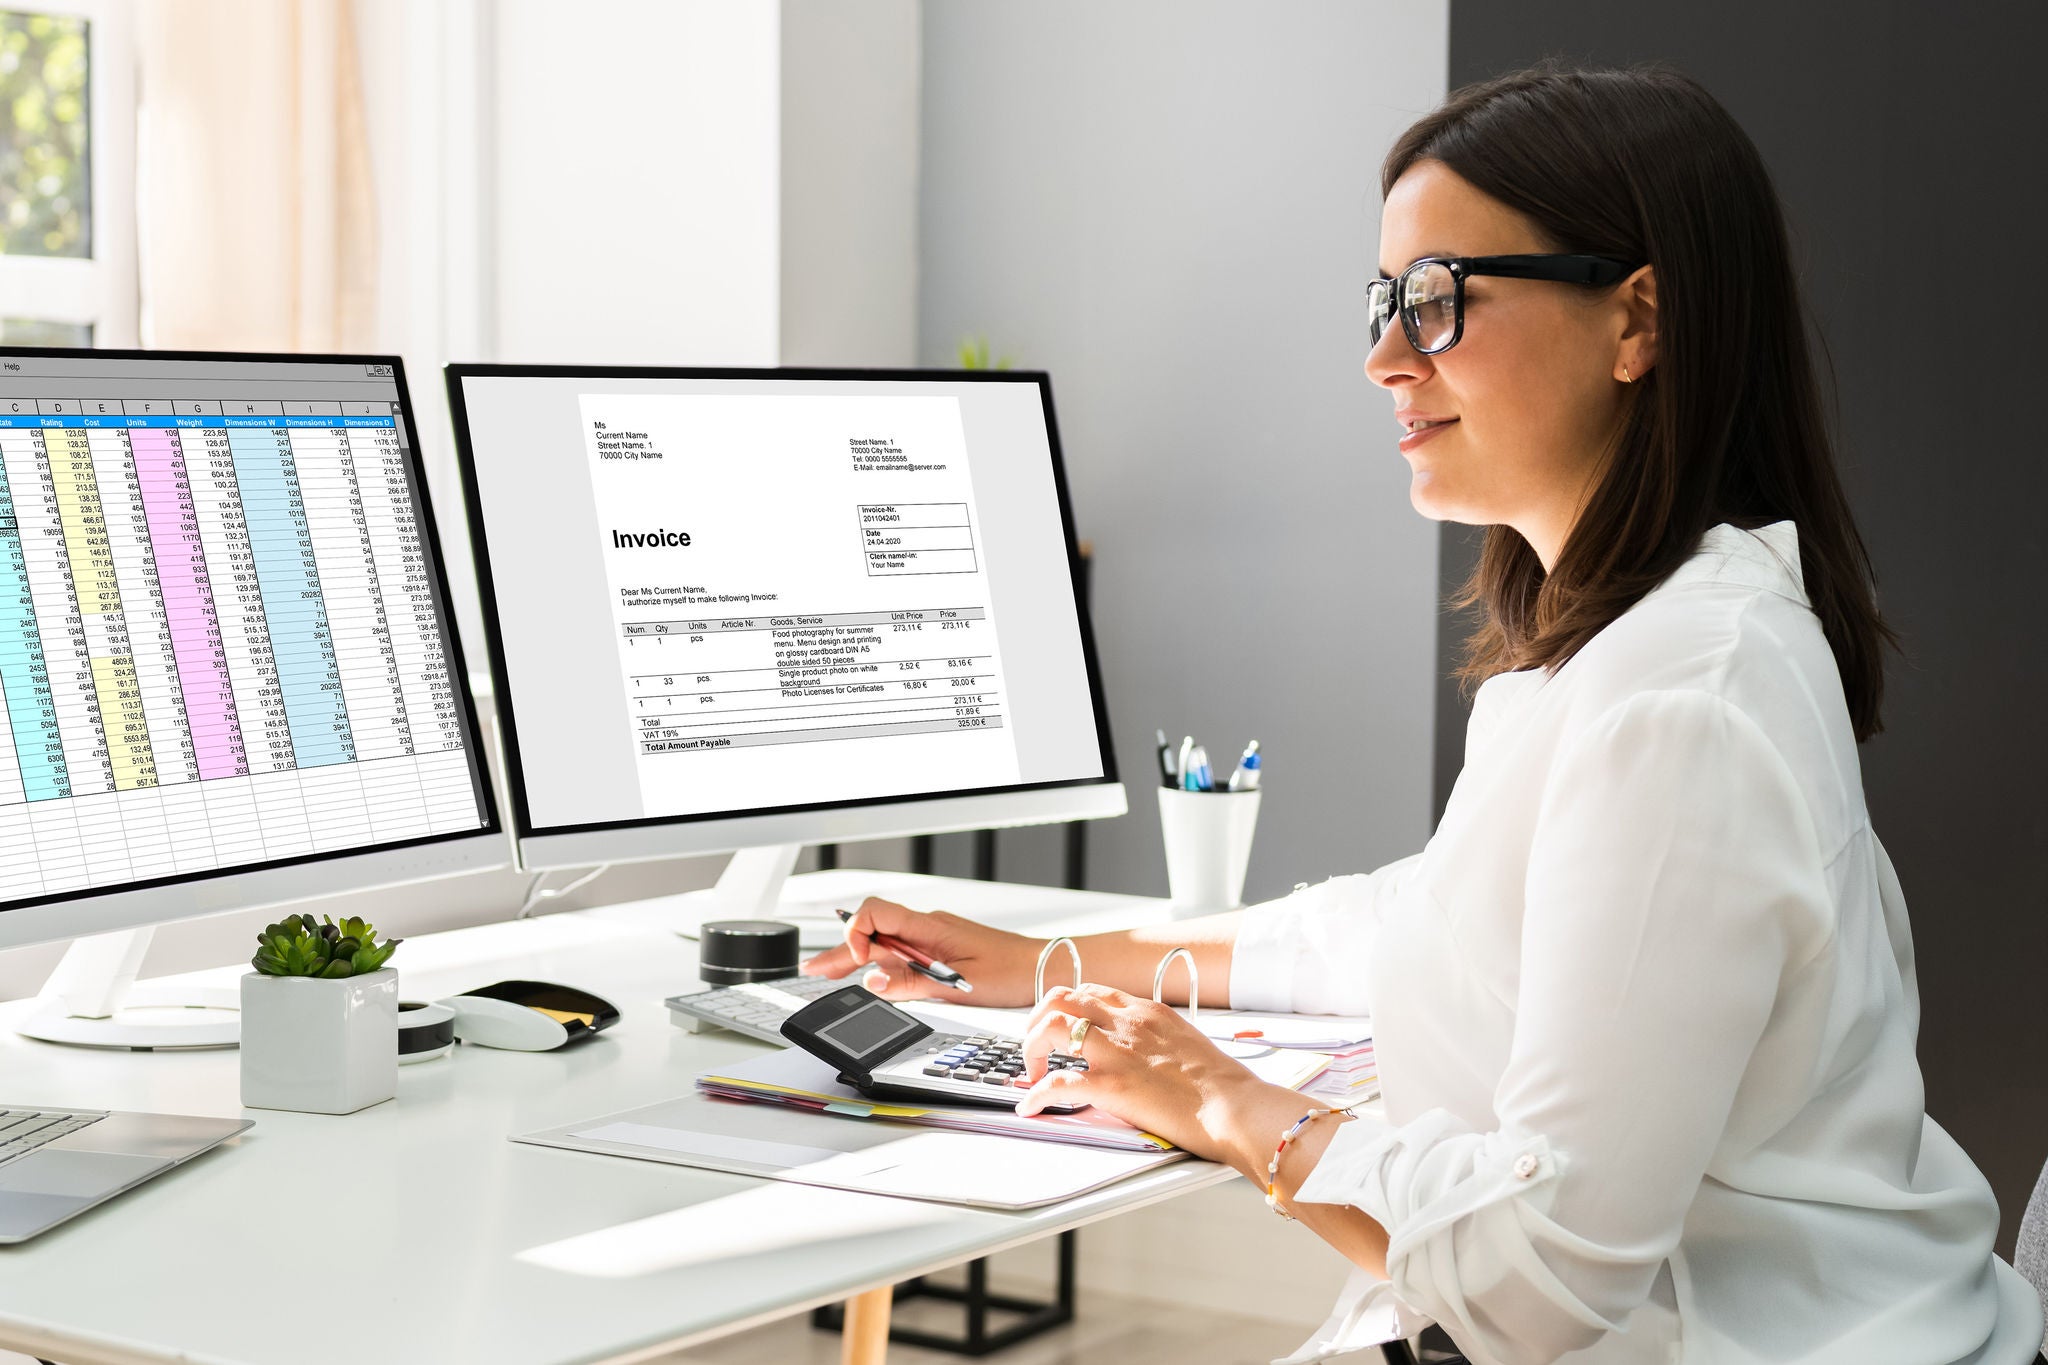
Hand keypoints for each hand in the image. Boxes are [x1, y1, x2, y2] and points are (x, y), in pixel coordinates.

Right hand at [799, 897, 1041, 1007]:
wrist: (1040, 967)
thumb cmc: (1008, 973)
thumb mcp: (954, 986)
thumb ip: (909, 983)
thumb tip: (869, 981)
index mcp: (928, 926)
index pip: (875, 913)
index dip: (855, 934)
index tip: (856, 963)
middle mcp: (926, 925)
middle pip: (872, 928)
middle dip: (842, 949)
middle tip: (814, 970)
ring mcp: (932, 935)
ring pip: (884, 939)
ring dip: (857, 955)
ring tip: (829, 972)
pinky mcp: (939, 946)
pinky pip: (902, 948)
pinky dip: (881, 960)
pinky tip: (870, 972)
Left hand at [1015, 984, 1299, 1167]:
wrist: (1237, 1108)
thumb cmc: (1223, 1086)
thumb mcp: (1189, 1043)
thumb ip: (1160, 1040)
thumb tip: (1146, 1055)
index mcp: (1148, 1012)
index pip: (1092, 993)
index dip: (1067, 1008)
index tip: (1060, 1028)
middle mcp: (1128, 1023)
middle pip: (1062, 998)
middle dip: (1038, 1020)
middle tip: (1037, 1046)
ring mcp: (1117, 1052)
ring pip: (1051, 1026)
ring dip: (1031, 1048)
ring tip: (1032, 1071)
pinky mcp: (1112, 1085)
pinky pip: (1058, 1083)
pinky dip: (1036, 1094)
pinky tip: (1031, 1106)